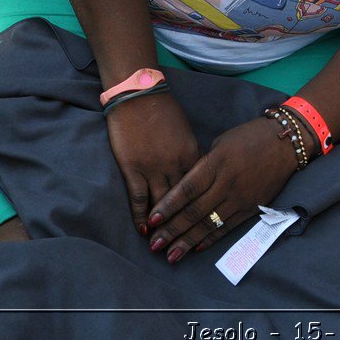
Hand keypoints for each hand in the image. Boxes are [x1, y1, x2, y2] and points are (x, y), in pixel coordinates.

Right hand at [105, 91, 200, 234]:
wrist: (139, 93)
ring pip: (162, 205)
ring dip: (164, 227)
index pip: (201, 189)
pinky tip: (144, 229)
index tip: (206, 226)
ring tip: (164, 245)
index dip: (203, 208)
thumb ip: (190, 155)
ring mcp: (154, 168)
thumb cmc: (163, 109)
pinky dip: (142, 216)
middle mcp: (176, 165)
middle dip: (185, 225)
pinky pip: (138, 198)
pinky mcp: (133, 168)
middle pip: (184, 202)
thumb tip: (196, 174)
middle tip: (186, 246)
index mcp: (193, 155)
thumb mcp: (185, 132)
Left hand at [146, 119, 298, 262]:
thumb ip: (202, 166)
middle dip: (172, 230)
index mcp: (217, 163)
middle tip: (154, 245)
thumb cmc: (249, 137)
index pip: (187, 189)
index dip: (168, 207)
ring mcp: (241, 198)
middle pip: (194, 211)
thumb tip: (183, 189)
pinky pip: (228, 227)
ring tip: (171, 256)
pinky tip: (196, 248)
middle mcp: (228, 183)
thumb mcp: (221, 143)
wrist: (286, 142)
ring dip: (188, 241)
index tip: (151, 220)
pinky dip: (211, 239)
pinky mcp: (252, 208)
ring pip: (209, 224)